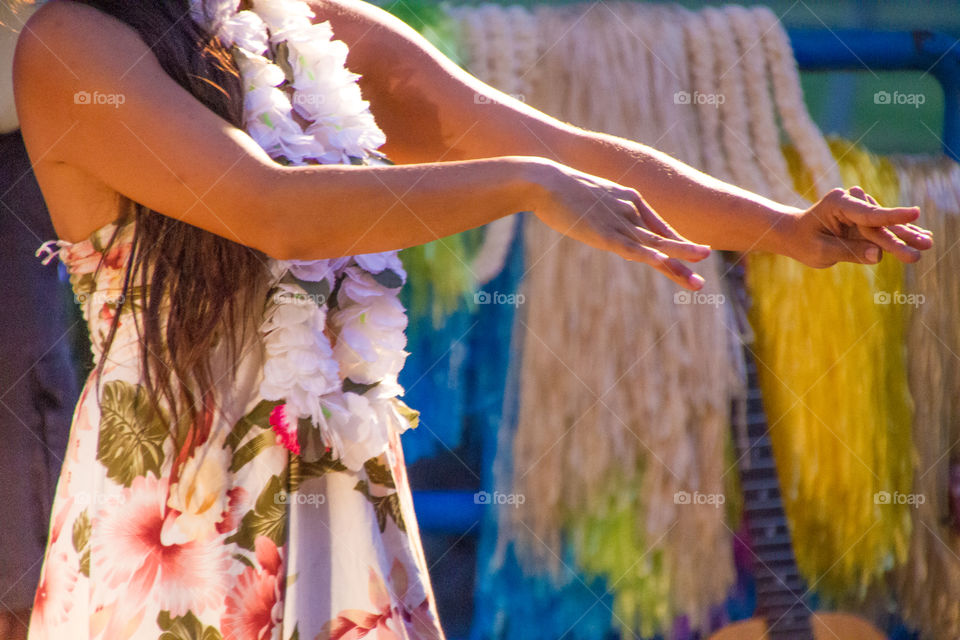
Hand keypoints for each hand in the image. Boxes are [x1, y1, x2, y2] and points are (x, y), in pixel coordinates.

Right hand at [530, 160, 711, 289]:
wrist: (545, 181)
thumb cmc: (562, 190)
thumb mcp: (591, 198)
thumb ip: (603, 208)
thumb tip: (601, 218)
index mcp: (630, 199)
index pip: (659, 228)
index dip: (676, 244)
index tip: (692, 258)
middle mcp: (631, 211)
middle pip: (664, 240)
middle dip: (684, 262)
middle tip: (700, 283)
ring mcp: (620, 222)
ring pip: (655, 248)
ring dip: (677, 266)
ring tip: (697, 282)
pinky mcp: (605, 234)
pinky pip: (632, 249)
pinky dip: (650, 256)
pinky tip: (664, 263)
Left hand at [784, 187, 932, 267]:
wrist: (794, 235)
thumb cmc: (803, 242)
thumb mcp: (820, 251)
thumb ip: (849, 252)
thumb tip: (878, 256)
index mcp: (837, 203)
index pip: (868, 213)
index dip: (892, 216)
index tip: (914, 213)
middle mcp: (852, 203)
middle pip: (880, 223)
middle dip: (902, 235)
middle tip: (925, 244)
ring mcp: (859, 212)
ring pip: (885, 227)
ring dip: (906, 236)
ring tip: (928, 243)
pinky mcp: (864, 223)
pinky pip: (883, 231)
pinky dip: (900, 236)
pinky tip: (921, 237)